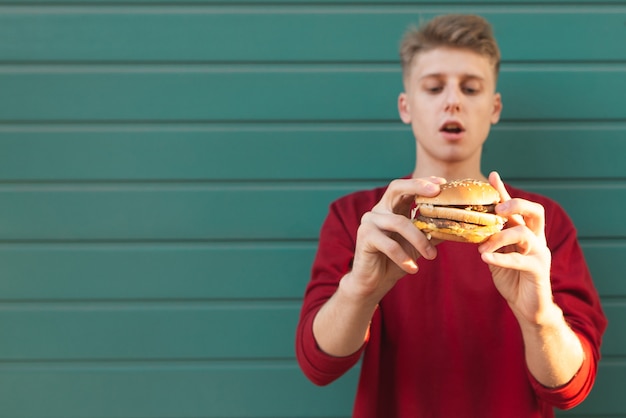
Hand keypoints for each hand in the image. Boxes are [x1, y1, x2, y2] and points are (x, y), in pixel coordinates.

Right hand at [342, 177, 444, 302]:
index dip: (423, 182)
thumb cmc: (396, 261)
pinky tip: (413, 268)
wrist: (374, 282)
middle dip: (417, 187)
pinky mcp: (364, 237)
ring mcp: (370, 221)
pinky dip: (403, 257)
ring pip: (399, 222)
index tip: (442, 182)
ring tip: (431, 256)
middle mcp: (379, 210)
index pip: (406, 187)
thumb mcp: (418, 244)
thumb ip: (432, 231)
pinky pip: (389, 244)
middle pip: (396, 188)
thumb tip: (458, 225)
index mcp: (392, 208)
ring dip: (419, 239)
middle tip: (437, 192)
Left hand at [478, 172, 554, 324]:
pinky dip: (500, 258)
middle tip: (497, 209)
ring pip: (524, 233)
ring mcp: (539, 254)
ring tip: (482, 247)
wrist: (527, 308)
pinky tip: (484, 257)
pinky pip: (519, 259)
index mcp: (526, 233)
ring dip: (499, 237)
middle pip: (535, 211)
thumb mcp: (498, 255)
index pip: (517, 207)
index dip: (505, 191)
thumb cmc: (512, 280)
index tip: (492, 176)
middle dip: (516, 204)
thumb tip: (469, 224)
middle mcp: (536, 239)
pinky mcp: (538, 270)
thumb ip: (490, 239)